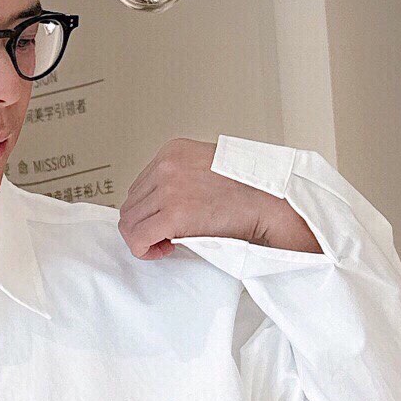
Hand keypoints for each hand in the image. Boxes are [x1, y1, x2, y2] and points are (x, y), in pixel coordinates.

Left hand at [118, 137, 320, 260]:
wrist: (271, 202)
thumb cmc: (248, 192)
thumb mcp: (207, 169)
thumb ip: (181, 179)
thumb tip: (158, 205)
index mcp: (174, 151)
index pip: (139, 186)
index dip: (149, 211)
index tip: (165, 223)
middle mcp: (167, 165)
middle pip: (131, 205)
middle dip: (145, 226)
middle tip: (165, 238)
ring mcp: (168, 187)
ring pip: (129, 223)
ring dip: (145, 239)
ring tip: (167, 243)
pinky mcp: (173, 212)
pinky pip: (137, 238)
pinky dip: (144, 250)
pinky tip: (165, 250)